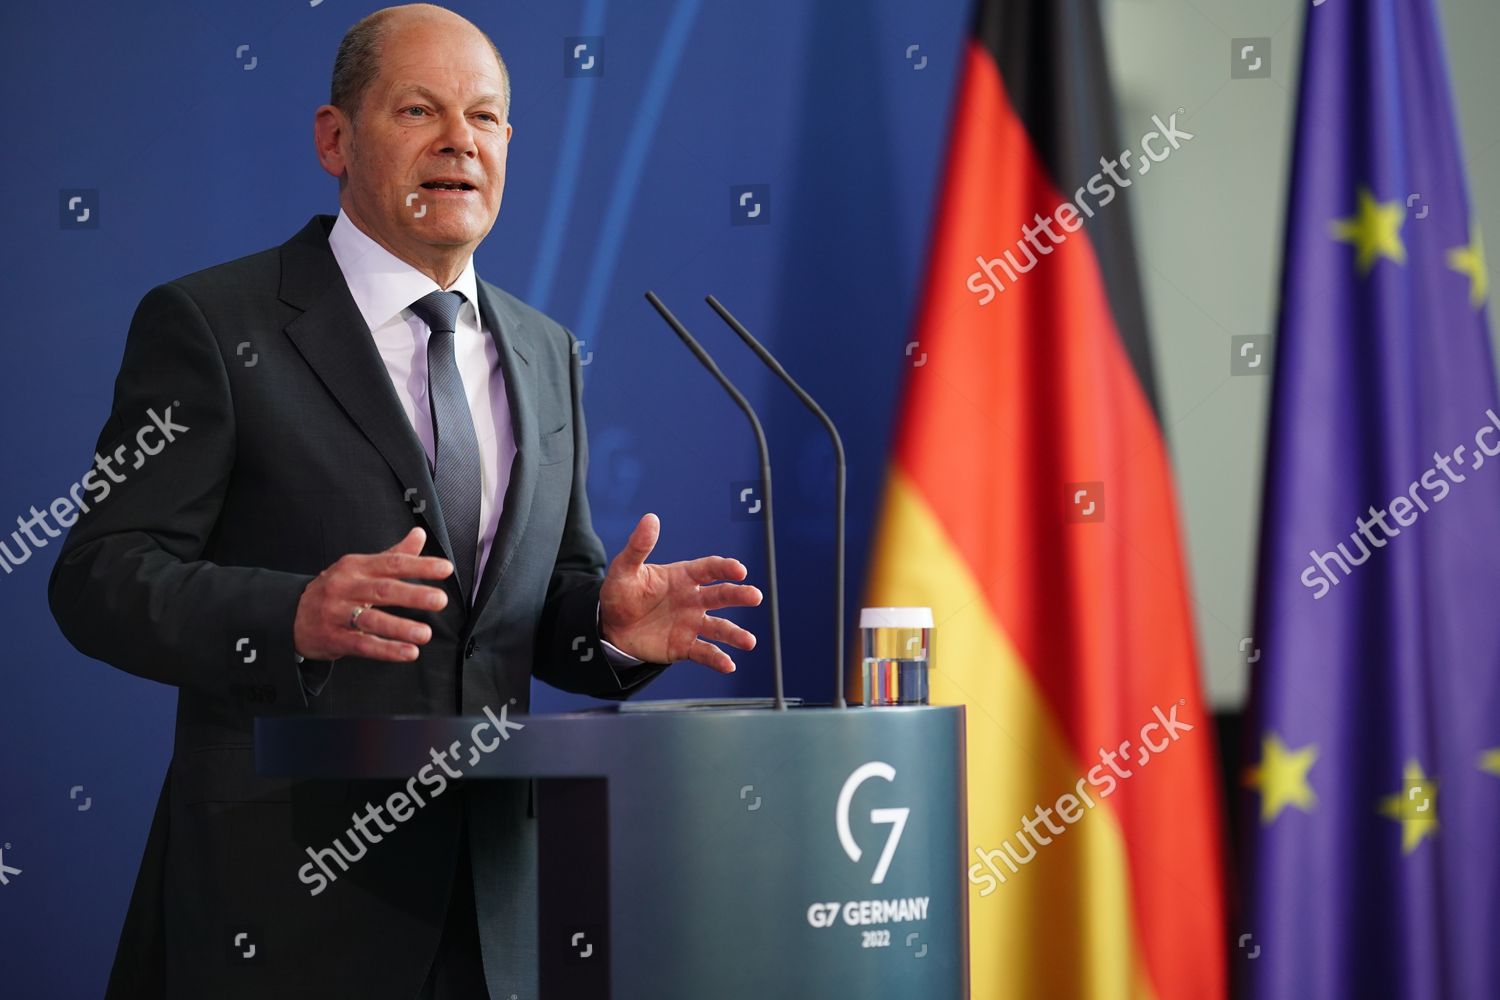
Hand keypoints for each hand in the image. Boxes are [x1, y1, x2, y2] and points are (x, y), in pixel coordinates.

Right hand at [293, 527, 452, 661]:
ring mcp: (337, 614)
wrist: (291, 614)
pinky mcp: (333, 638)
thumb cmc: (334, 590)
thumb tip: (419, 535)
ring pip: (372, 620)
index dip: (420, 565)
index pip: (391, 563)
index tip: (445, 569)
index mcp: (355, 567)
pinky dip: (387, 650)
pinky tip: (408, 652)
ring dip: (401, 627)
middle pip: (383, 590)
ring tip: (425, 634)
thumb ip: (392, 555)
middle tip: (439, 600)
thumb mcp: (359, 567)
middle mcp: (346, 587)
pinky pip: (363, 645)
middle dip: (413, 595)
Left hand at [598, 513, 761, 671]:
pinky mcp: (684, 646)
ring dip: (735, 634)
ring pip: (719, 628)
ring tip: (749, 642)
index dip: (725, 568)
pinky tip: (729, 665)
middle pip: (721, 595)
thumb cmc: (621, 594)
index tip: (739, 570)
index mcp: (683, 577)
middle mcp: (693, 599)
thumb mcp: (625, 569)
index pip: (709, 569)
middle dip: (739, 595)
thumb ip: (639, 546)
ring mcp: (691, 624)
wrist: (610, 628)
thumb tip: (650, 518)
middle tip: (755, 596)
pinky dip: (717, 659)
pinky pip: (704, 652)